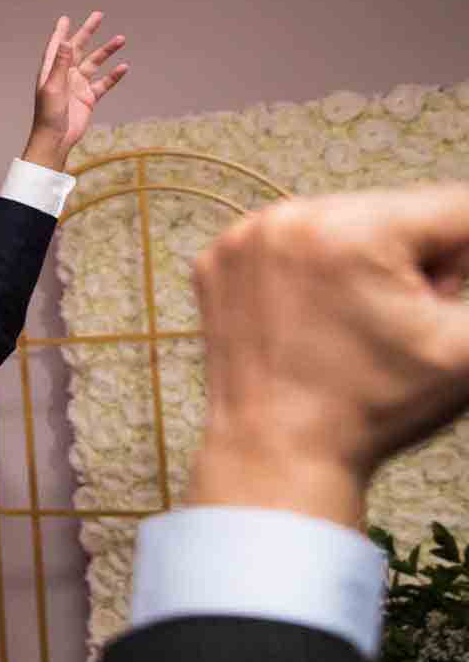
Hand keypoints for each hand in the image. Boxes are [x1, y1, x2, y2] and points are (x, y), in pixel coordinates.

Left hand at [22, 11, 128, 170]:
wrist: (56, 139)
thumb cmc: (48, 114)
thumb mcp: (54, 87)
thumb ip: (61, 64)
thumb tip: (67, 41)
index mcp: (52, 71)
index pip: (57, 46)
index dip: (61, 32)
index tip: (66, 18)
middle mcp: (65, 75)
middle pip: (78, 48)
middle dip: (88, 32)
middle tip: (99, 15)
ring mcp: (78, 85)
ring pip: (95, 63)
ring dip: (107, 51)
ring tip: (121, 39)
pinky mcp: (88, 98)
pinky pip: (104, 83)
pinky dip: (113, 76)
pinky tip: (124, 67)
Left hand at [189, 185, 468, 530]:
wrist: (277, 455)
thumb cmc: (372, 409)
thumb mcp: (467, 348)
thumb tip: (462, 250)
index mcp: (353, 230)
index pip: (457, 206)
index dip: (466, 260)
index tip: (442, 303)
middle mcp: (288, 217)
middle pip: (398, 213)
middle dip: (418, 261)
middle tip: (398, 322)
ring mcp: (244, 237)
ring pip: (347, 224)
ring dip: (368, 263)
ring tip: (355, 327)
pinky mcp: (218, 260)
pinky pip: (293, 244)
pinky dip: (314, 271)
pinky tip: (313, 322)